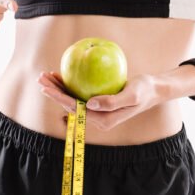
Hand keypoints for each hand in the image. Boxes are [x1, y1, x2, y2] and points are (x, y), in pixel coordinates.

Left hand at [36, 71, 161, 130]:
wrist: (152, 90)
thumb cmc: (143, 91)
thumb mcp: (131, 95)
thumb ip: (112, 102)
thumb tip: (90, 105)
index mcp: (103, 120)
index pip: (75, 109)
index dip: (59, 98)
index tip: (47, 87)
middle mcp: (97, 118)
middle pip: (69, 105)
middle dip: (53, 93)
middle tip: (41, 78)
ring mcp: (96, 111)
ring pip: (72, 100)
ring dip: (58, 88)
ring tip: (46, 75)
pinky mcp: (97, 103)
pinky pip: (79, 94)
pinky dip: (69, 85)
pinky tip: (61, 75)